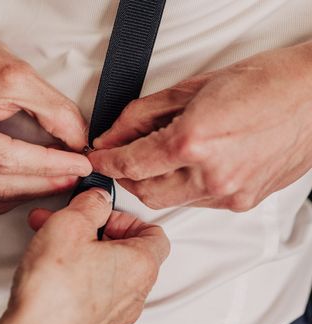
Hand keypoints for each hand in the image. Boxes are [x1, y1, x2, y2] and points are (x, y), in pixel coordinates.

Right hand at [0, 10, 91, 213]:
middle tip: (76, 175)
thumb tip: (78, 141)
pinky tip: (33, 181)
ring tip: (60, 178)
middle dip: (44, 184)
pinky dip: (11, 192)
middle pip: (0, 187)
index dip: (50, 165)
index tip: (81, 164)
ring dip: (30, 192)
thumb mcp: (15, 74)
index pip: (8, 161)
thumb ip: (52, 110)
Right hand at [5, 189, 169, 323]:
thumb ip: (91, 204)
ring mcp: (116, 315)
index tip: (98, 215)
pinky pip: (94, 296)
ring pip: (107, 274)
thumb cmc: (54, 289)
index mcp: (141, 265)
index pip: (154, 233)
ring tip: (51, 246)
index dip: (125, 219)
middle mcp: (136, 293)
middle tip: (66, 225)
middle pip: (127, 253)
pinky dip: (78, 280)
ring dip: (83, 255)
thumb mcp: (70, 223)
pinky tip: (51, 274)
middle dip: (94, 234)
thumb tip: (98, 199)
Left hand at [89, 41, 311, 211]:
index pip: (130, 164)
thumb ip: (142, 116)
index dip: (107, 162)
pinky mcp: (242, 202)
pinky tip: (194, 166)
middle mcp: (210, 175)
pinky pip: (198, 202)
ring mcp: (229, 193)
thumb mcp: (191, 89)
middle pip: (145, 192)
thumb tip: (113, 135)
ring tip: (163, 157)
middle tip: (124, 158)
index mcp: (193, 142)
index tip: (97, 158)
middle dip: (128, 177)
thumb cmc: (264, 82)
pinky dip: (186, 187)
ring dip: (157, 183)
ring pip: (171, 200)